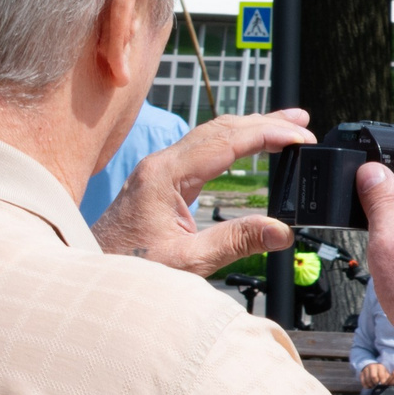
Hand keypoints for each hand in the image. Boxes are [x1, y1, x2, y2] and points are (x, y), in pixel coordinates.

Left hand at [92, 109, 312, 275]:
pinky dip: (232, 141)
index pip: (227, 141)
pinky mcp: (159, 180)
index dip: (269, 134)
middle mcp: (161, 165)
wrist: (91, 273)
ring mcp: (158, 170)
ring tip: (285, 125)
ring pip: (210, 134)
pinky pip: (201, 149)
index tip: (301, 137)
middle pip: (220, 128)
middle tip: (302, 122)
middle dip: (264, 121)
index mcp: (166, 176)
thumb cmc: (129, 269)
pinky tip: (247, 145)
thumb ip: (237, 242)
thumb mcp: (189, 261)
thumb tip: (282, 230)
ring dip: (249, 127)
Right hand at [360, 362, 393, 387]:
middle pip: (373, 377)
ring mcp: (366, 370)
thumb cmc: (381, 372)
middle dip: (376, 383)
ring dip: (371, 385)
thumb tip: (389, 384)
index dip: (382, 381)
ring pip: (367, 380)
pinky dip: (366, 385)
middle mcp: (372, 367)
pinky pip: (362, 381)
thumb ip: (388, 378)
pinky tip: (369, 386)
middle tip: (377, 385)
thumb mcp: (386, 373)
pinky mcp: (361, 374)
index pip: (381, 375)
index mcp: (380, 366)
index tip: (383, 384)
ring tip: (373, 386)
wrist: (372, 367)